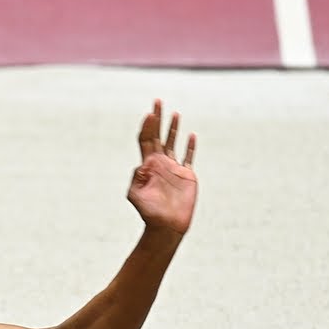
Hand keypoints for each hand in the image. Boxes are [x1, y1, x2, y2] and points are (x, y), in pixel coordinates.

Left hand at [127, 100, 197, 234]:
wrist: (166, 226)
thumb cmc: (149, 213)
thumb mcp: (137, 195)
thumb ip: (137, 180)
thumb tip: (141, 165)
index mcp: (147, 165)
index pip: (146, 140)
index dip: (147, 126)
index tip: (150, 114)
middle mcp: (160, 163)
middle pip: (157, 136)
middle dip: (157, 119)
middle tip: (157, 102)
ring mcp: (173, 168)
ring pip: (172, 143)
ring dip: (173, 128)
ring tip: (174, 113)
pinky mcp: (187, 176)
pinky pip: (189, 157)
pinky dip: (190, 146)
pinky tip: (191, 135)